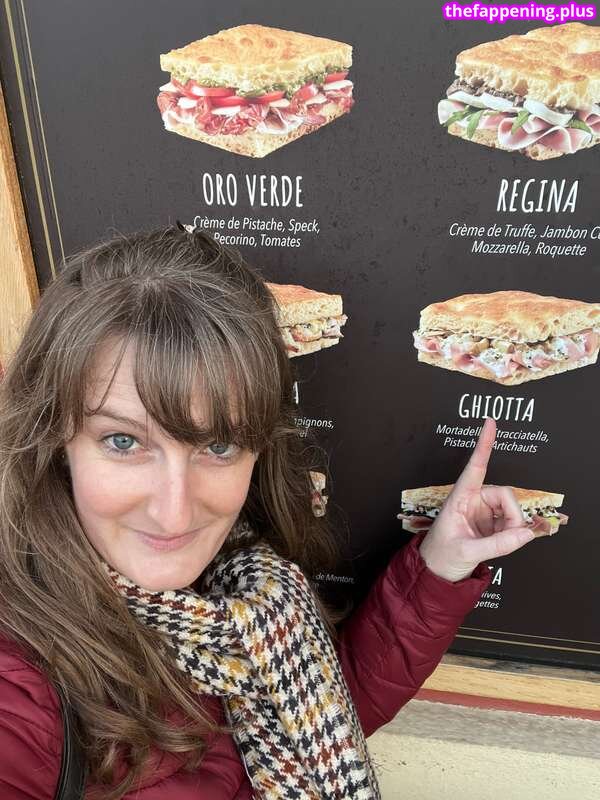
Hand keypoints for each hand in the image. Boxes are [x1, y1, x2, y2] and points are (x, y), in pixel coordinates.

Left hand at [418, 418, 535, 582]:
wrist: (436, 575)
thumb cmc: (441, 557)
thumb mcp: (468, 552)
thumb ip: (498, 544)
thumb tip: (526, 533)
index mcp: (459, 498)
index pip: (475, 467)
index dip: (484, 445)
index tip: (490, 422)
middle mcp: (472, 500)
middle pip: (504, 495)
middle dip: (513, 515)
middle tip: (513, 536)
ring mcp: (483, 512)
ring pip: (510, 509)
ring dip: (513, 527)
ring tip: (501, 544)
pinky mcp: (491, 525)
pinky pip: (511, 523)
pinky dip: (513, 534)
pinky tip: (504, 543)